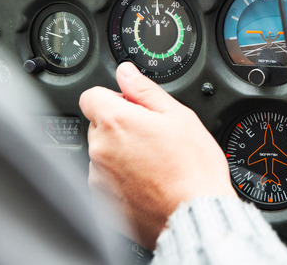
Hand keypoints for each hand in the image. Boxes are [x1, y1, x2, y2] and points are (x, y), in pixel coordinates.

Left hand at [79, 62, 235, 247]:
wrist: (195, 215)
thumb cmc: (193, 169)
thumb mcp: (179, 116)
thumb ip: (145, 90)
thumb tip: (126, 72)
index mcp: (116, 122)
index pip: (92, 95)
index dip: (114, 98)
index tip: (133, 108)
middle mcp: (100, 149)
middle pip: (99, 126)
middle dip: (121, 127)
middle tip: (154, 138)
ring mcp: (98, 179)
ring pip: (103, 154)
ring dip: (121, 154)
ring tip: (154, 164)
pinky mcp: (102, 203)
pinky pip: (106, 182)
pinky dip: (122, 180)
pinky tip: (148, 183)